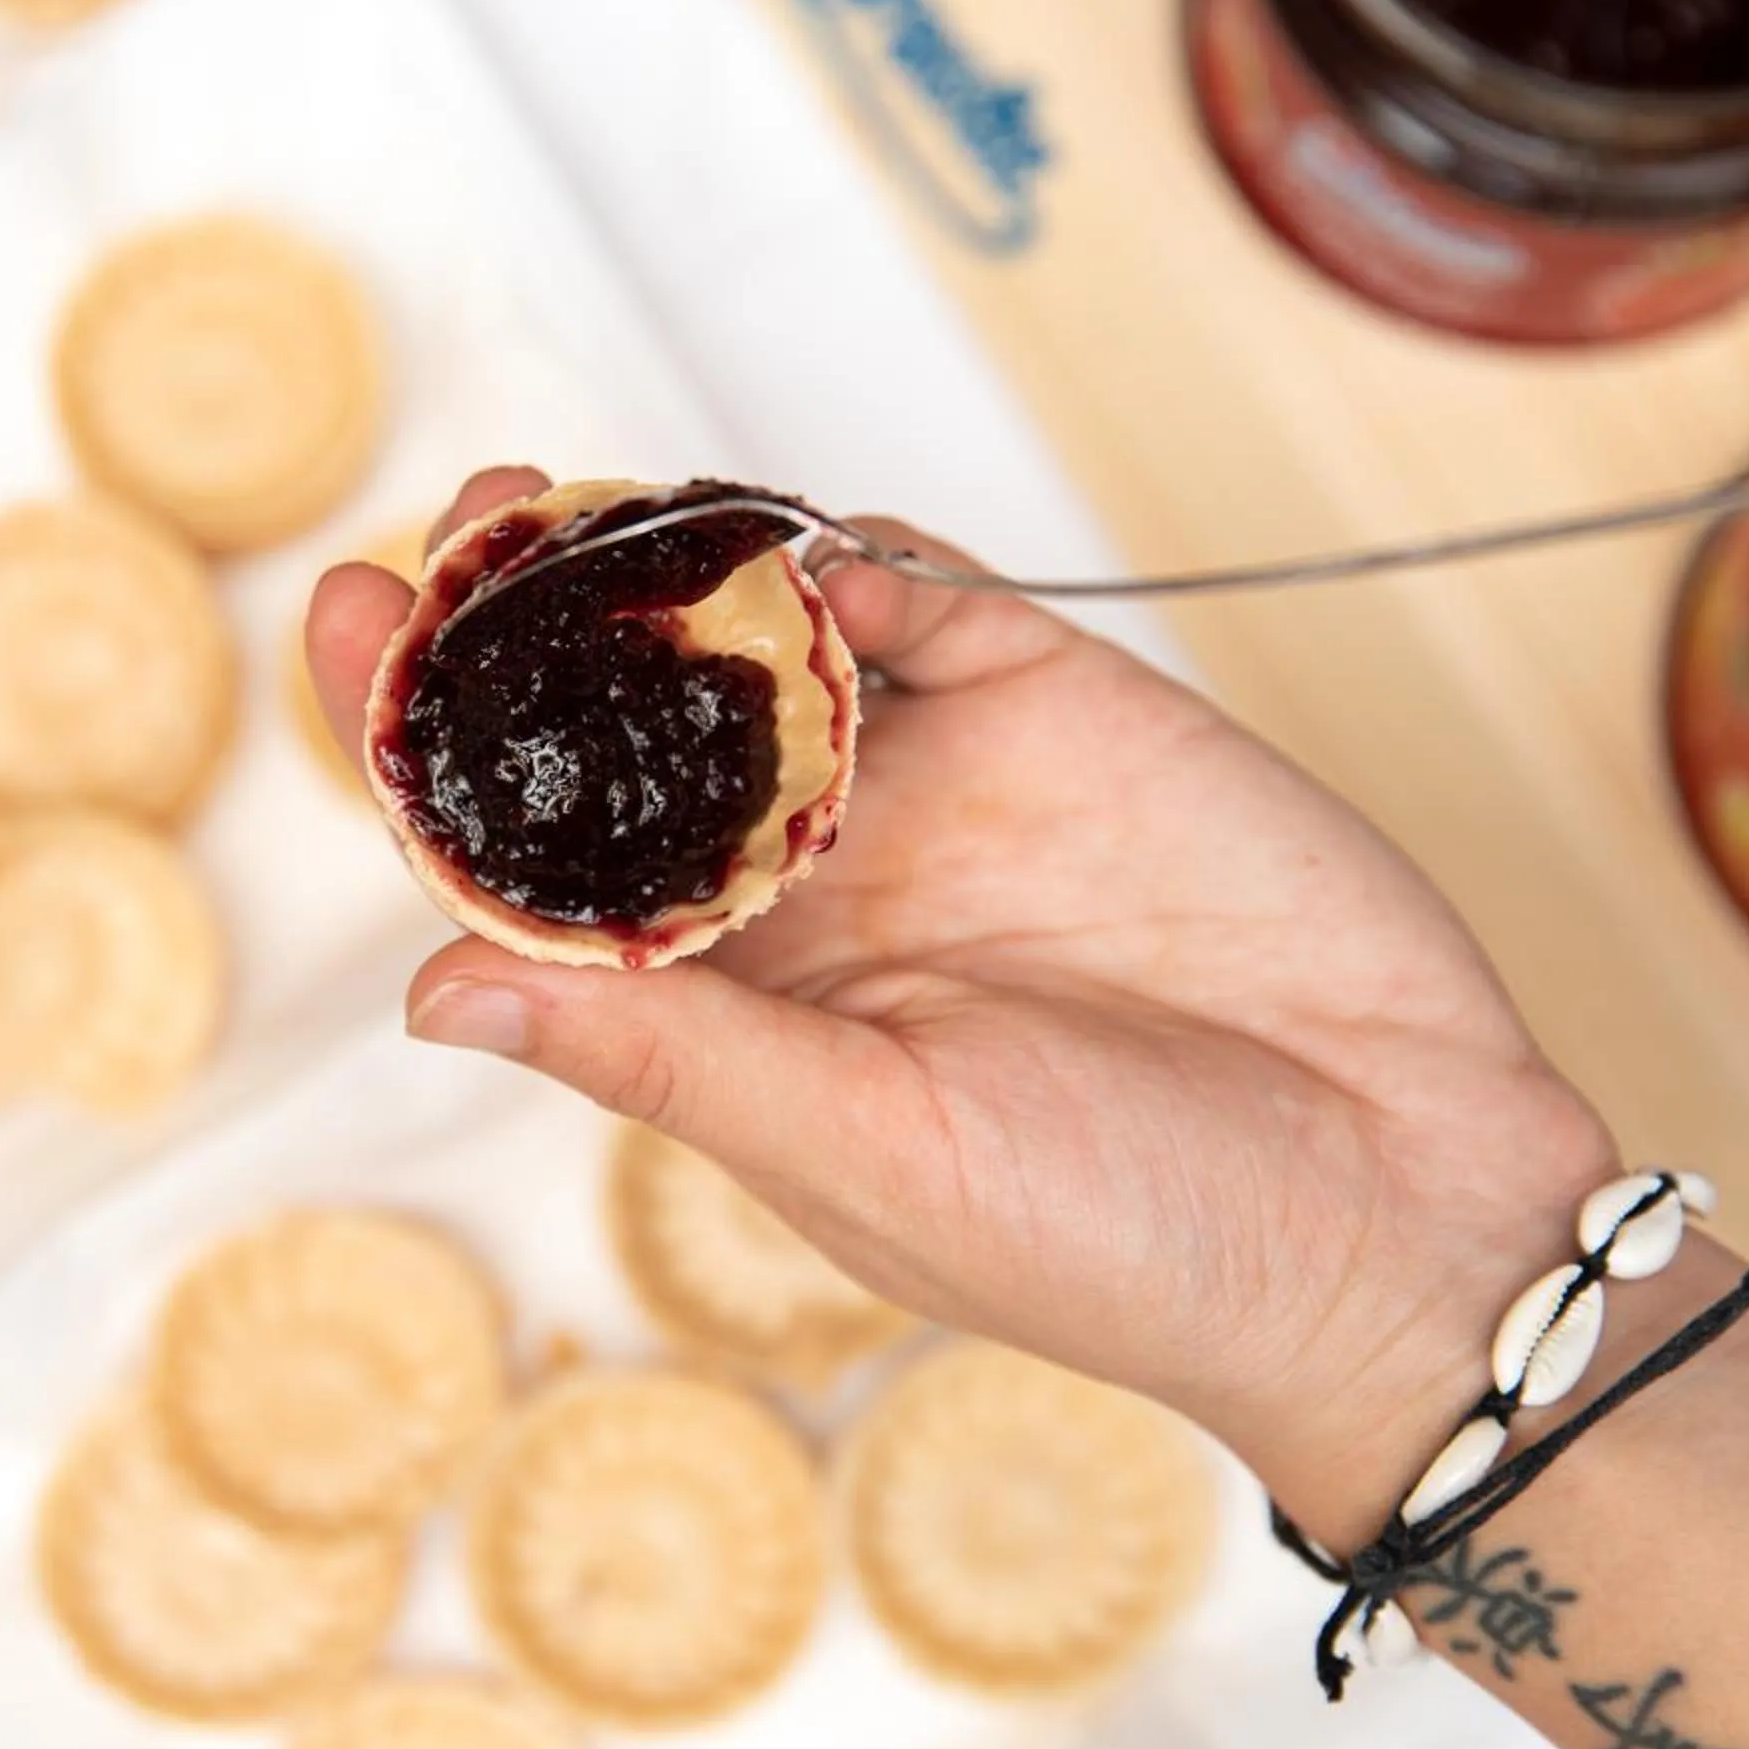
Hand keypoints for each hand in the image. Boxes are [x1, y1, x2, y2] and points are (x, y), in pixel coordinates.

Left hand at [308, 469, 1616, 1546]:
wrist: (1402, 1215)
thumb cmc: (1122, 1243)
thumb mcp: (864, 1152)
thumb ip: (663, 1049)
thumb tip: (430, 996)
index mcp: (734, 1007)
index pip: (535, 862)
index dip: (430, 747)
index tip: (347, 623)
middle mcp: (815, 885)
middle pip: (620, 719)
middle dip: (524, 619)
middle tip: (461, 522)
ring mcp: (935, 789)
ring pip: (758, 634)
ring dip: (661, 563)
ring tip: (569, 504)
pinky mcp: (1064, 709)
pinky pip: (928, 599)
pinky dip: (851, 559)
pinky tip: (791, 552)